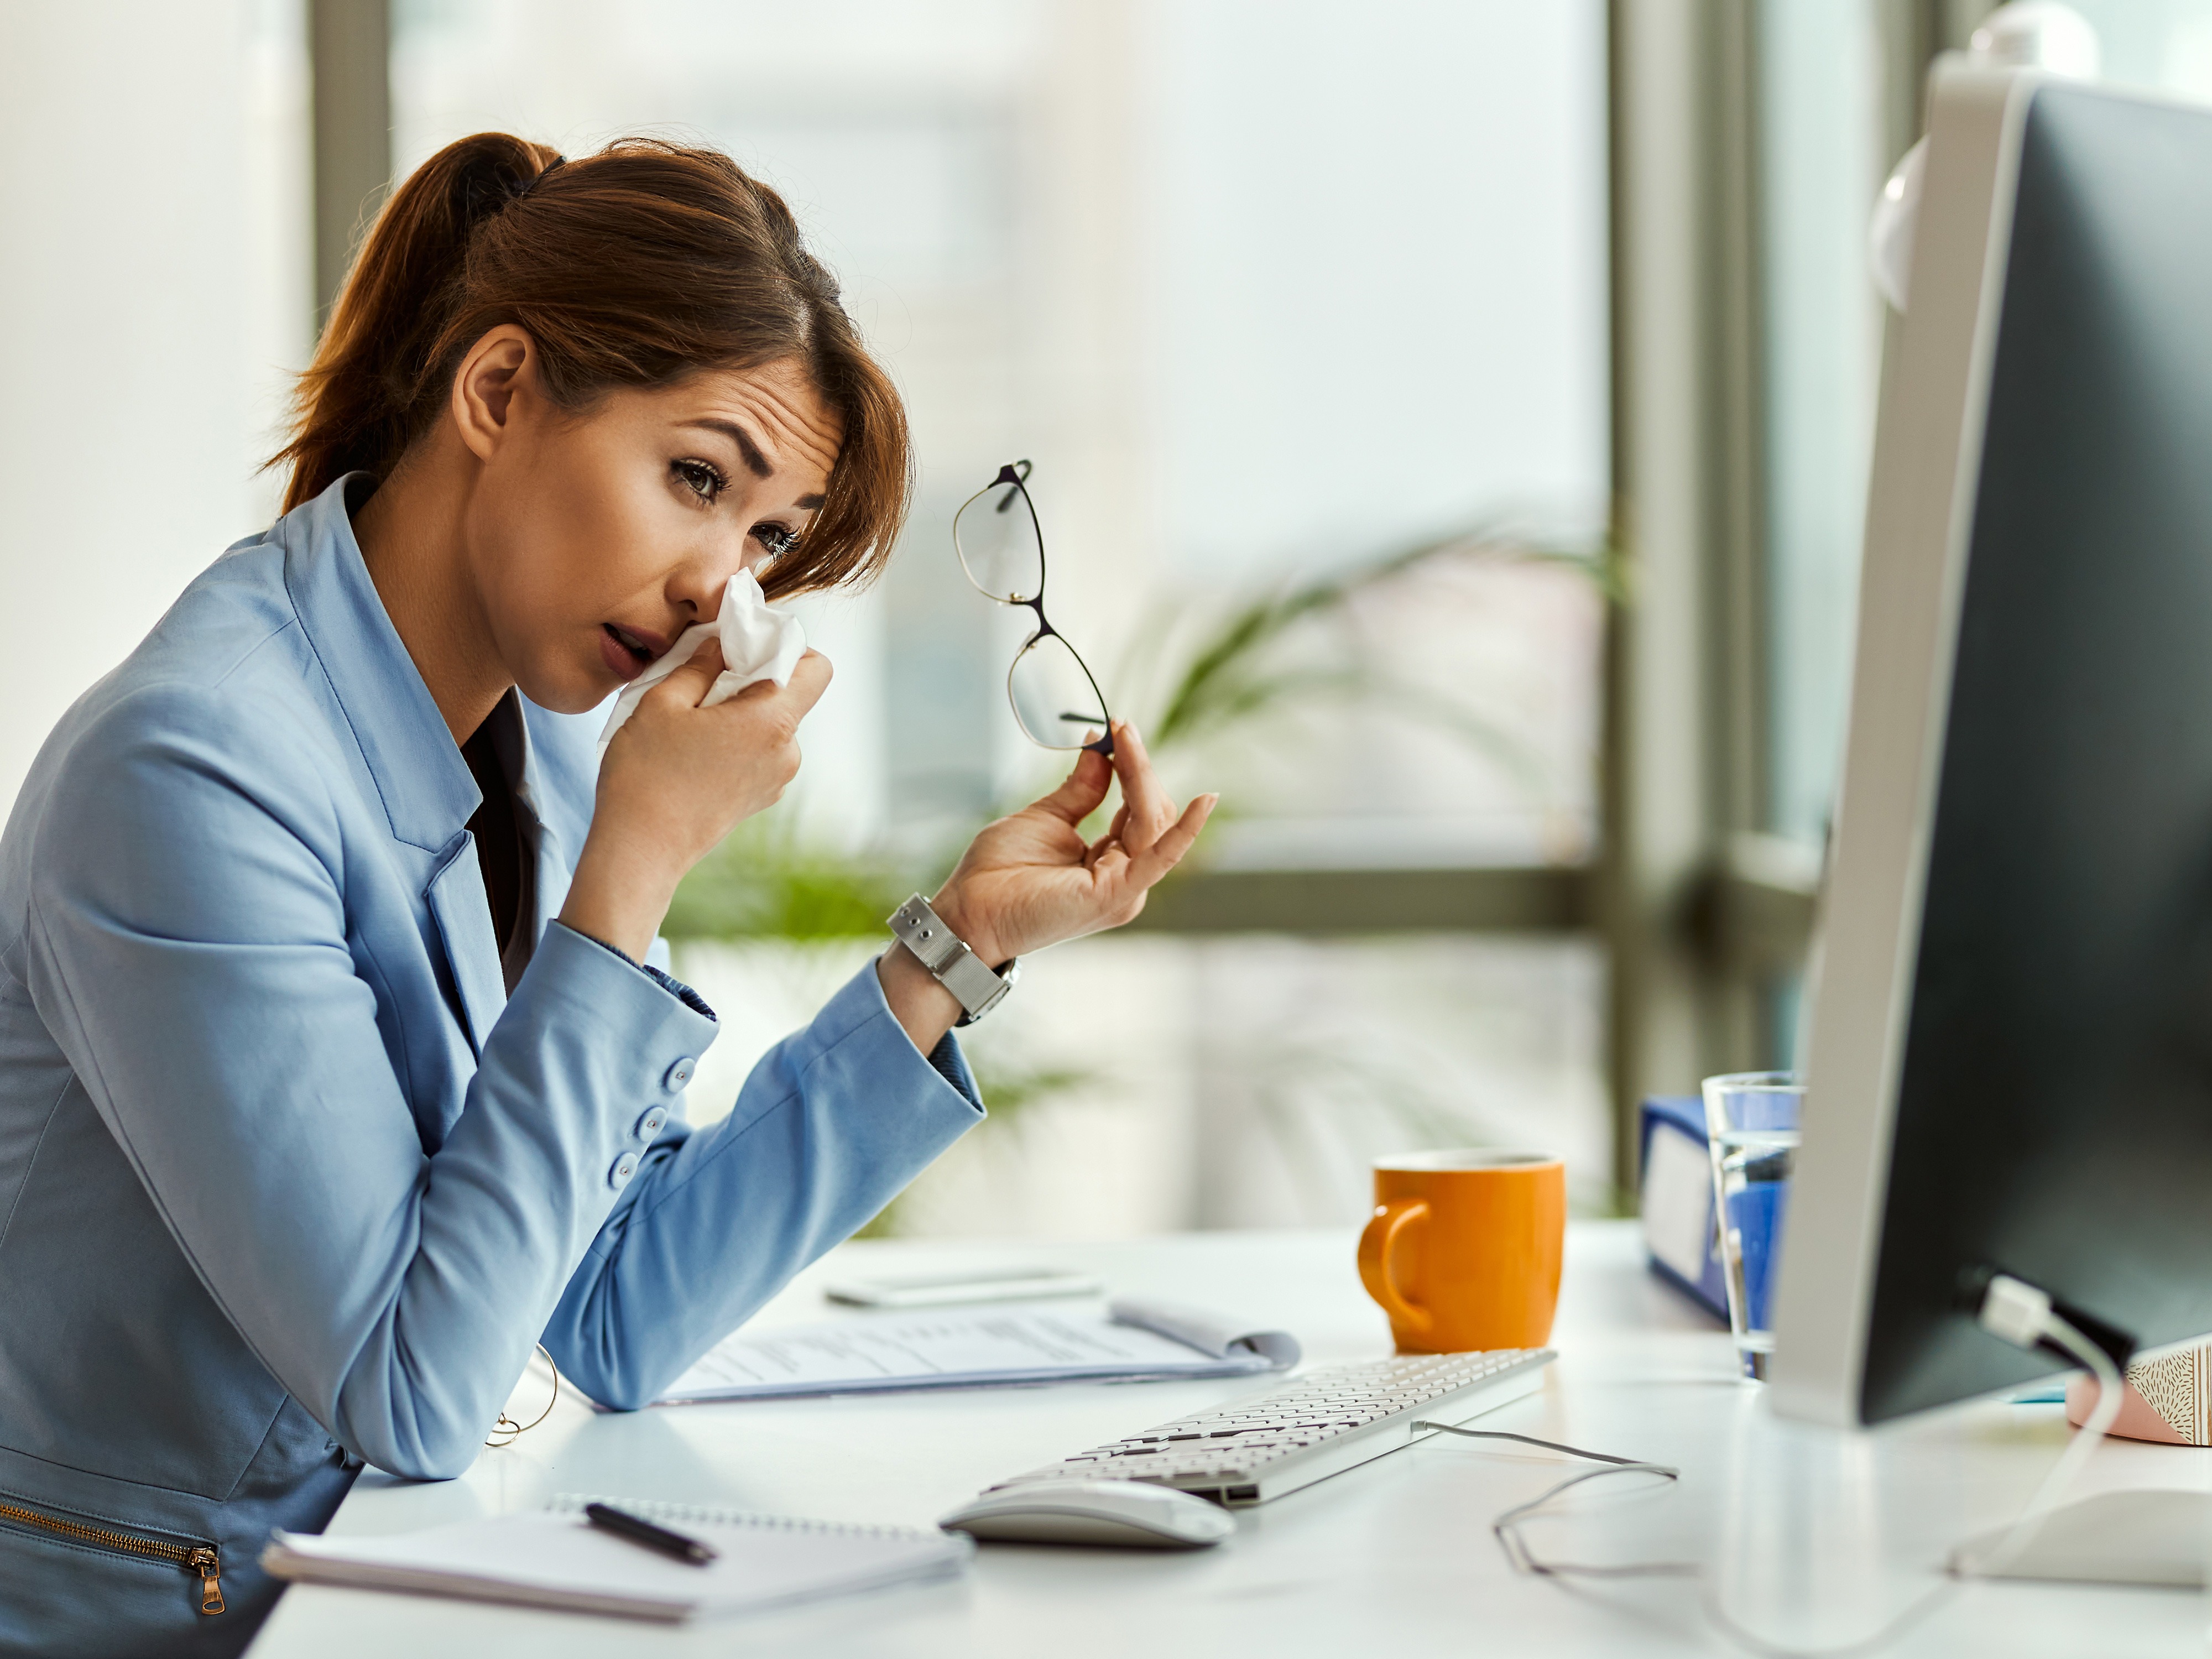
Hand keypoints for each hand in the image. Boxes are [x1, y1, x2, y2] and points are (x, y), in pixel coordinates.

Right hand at [562, 640, 831, 959]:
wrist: (640, 850)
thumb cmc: (647, 774)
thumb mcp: (662, 701)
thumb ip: (700, 663)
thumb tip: (722, 641)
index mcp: (773, 721)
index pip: (817, 667)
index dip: (787, 647)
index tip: (744, 646)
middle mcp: (787, 752)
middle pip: (790, 695)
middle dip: (754, 678)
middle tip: (704, 679)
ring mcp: (776, 779)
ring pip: (771, 725)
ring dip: (740, 711)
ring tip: (691, 720)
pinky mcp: (760, 798)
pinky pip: (759, 752)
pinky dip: (736, 739)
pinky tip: (694, 748)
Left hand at [877, 720, 1215, 1051]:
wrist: (968, 911)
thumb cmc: (999, 872)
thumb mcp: (1045, 818)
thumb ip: (1081, 789)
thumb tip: (1101, 748)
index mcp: (1110, 863)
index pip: (1138, 809)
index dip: (1133, 767)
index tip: (1118, 728)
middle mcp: (1125, 878)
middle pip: (1151, 813)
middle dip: (1138, 766)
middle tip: (1120, 728)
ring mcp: (1124, 889)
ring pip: (1151, 822)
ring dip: (1142, 775)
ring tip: (1125, 737)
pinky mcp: (1115, 895)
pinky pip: (1160, 858)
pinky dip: (1185, 831)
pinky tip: (1205, 801)